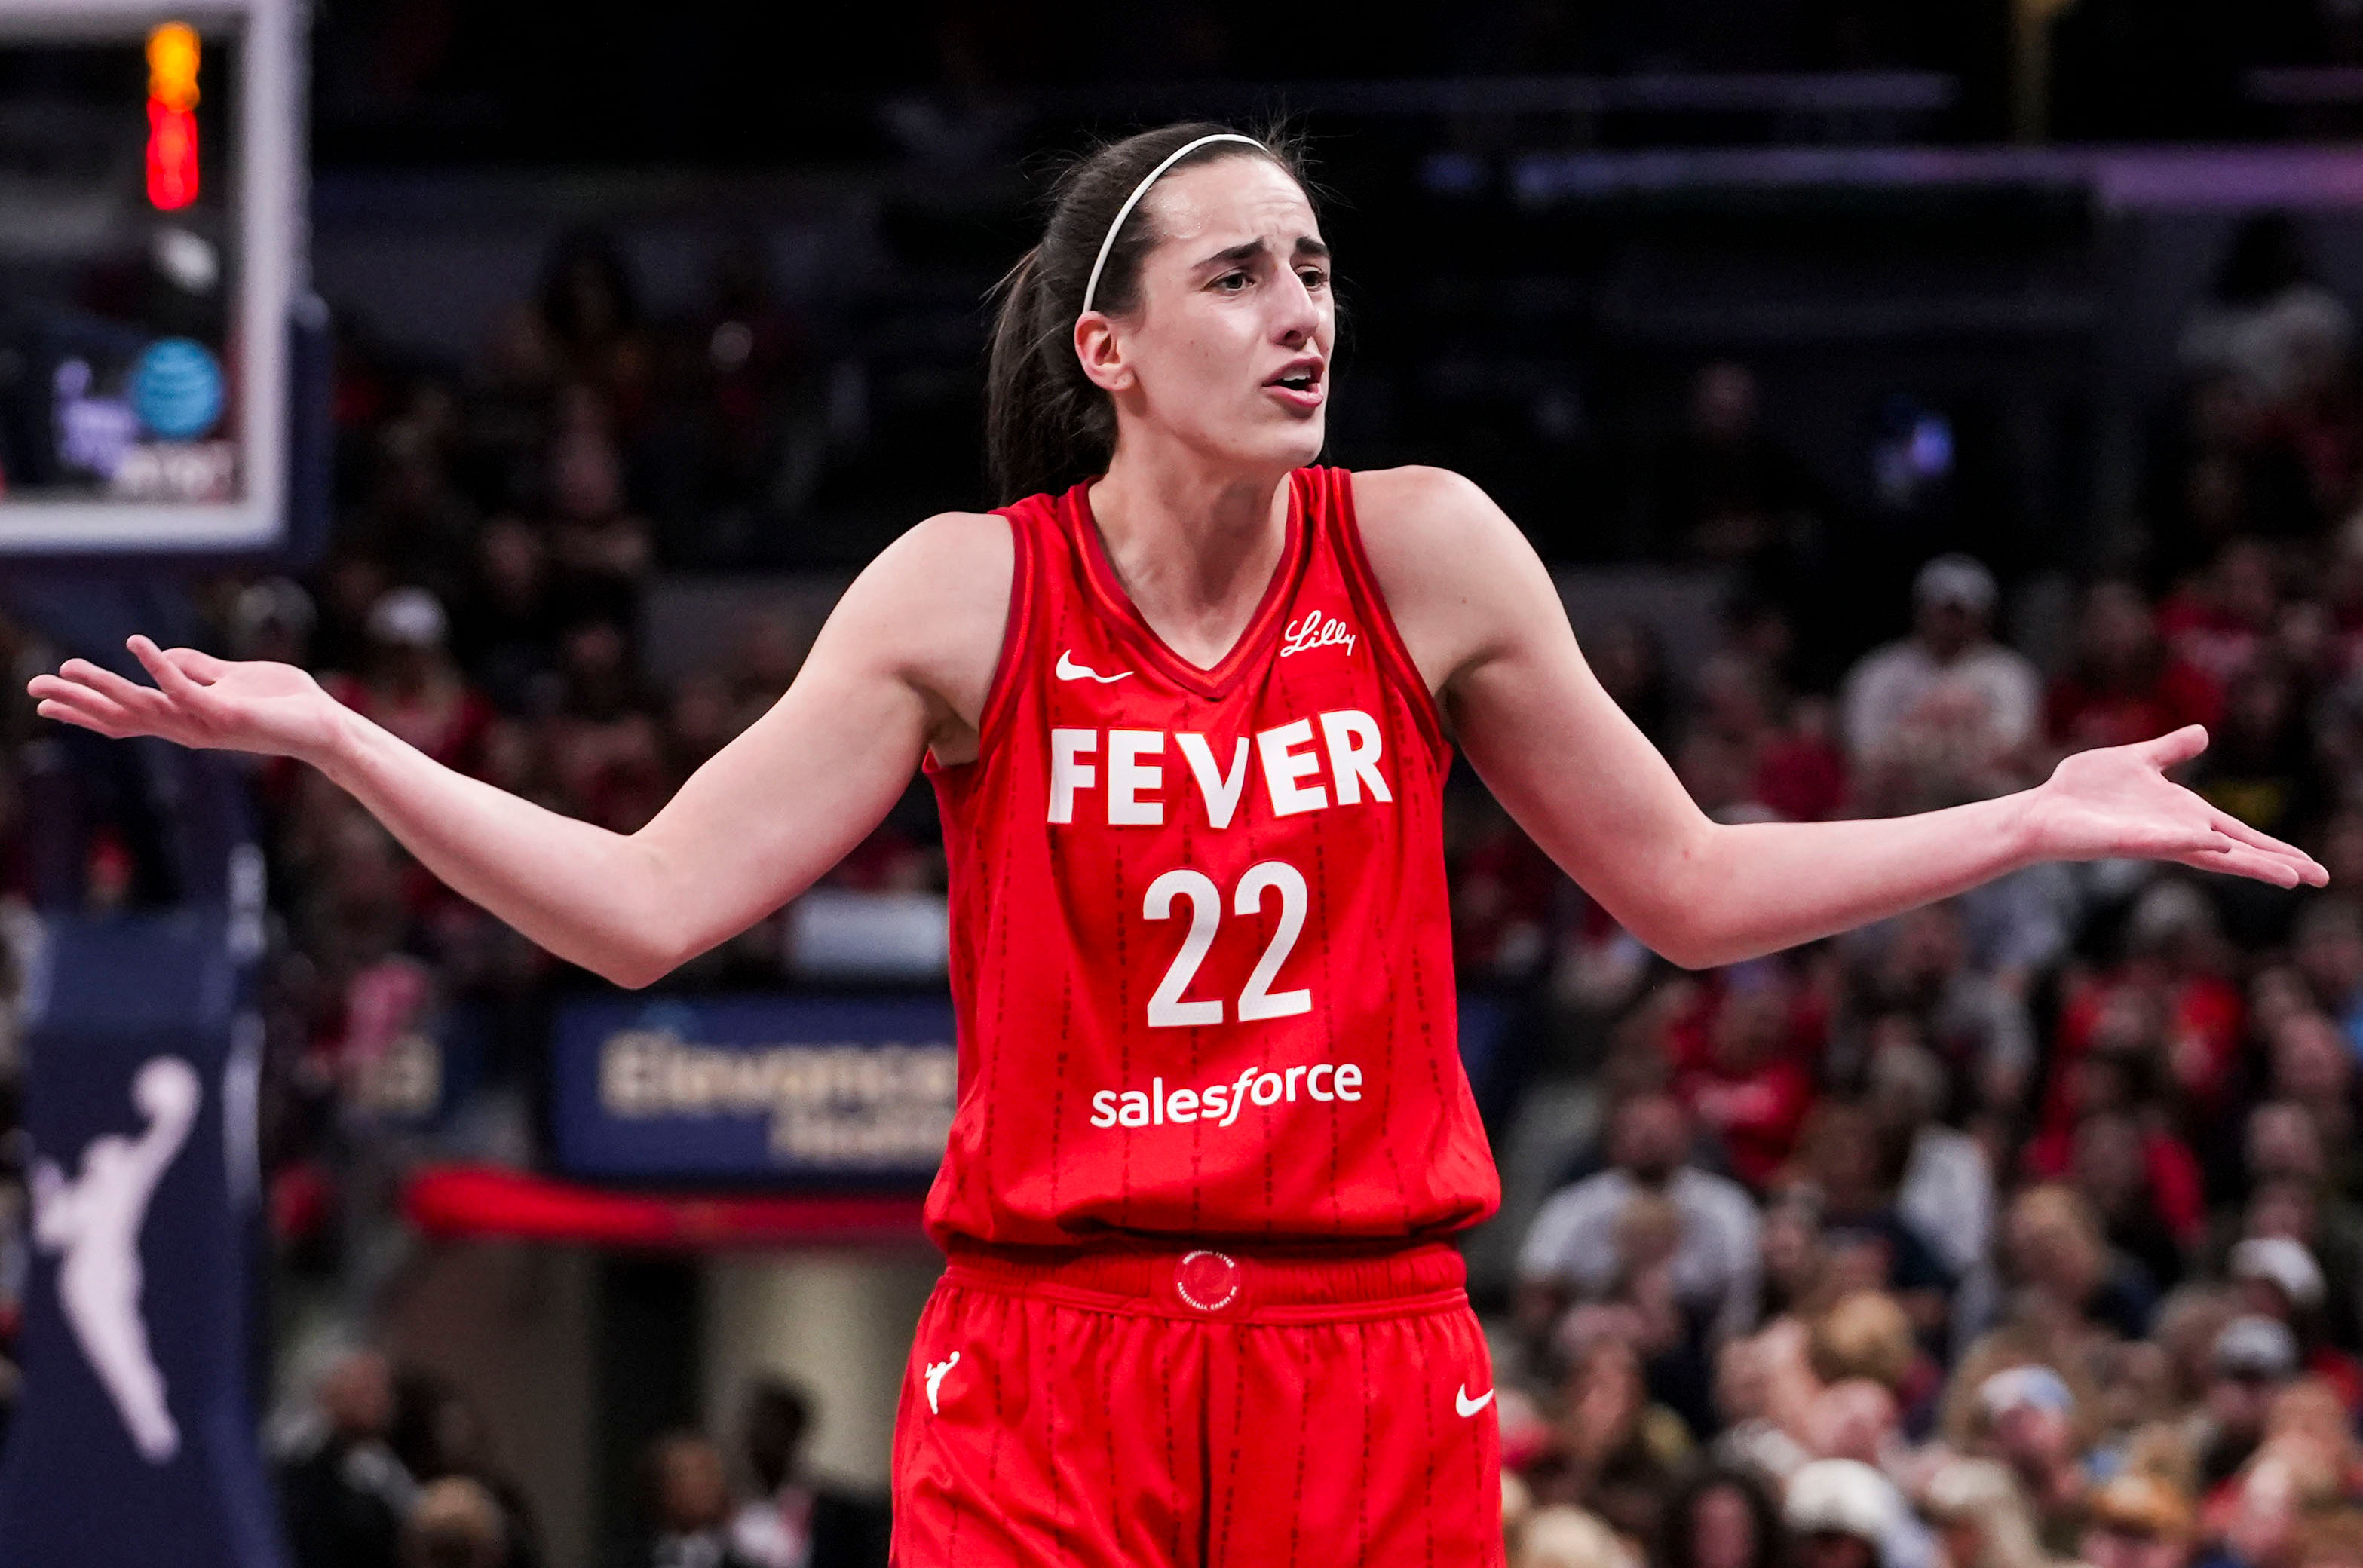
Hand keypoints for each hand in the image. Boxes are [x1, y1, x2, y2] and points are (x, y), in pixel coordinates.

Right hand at [27, 636, 350, 766]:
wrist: (325, 724)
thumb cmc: (283, 703)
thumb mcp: (230, 677)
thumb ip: (195, 667)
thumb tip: (159, 654)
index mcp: (185, 718)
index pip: (125, 716)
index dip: (85, 708)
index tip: (45, 703)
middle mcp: (187, 727)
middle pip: (121, 716)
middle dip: (77, 703)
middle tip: (33, 690)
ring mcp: (204, 724)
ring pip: (142, 706)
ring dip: (104, 685)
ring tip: (67, 667)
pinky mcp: (226, 713)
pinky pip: (184, 689)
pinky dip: (159, 666)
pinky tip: (135, 644)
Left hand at [2024, 725, 2324, 887]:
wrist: (2043, 808)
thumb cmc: (2084, 790)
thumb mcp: (2138, 760)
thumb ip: (2171, 750)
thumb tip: (2203, 733)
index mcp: (2183, 815)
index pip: (2239, 834)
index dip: (2274, 849)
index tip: (2311, 867)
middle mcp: (2175, 833)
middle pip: (2236, 851)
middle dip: (2276, 864)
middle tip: (2320, 878)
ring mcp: (2154, 840)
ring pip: (2210, 854)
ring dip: (2248, 862)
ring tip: (2290, 875)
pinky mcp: (2127, 842)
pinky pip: (2166, 842)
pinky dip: (2193, 841)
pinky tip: (2218, 841)